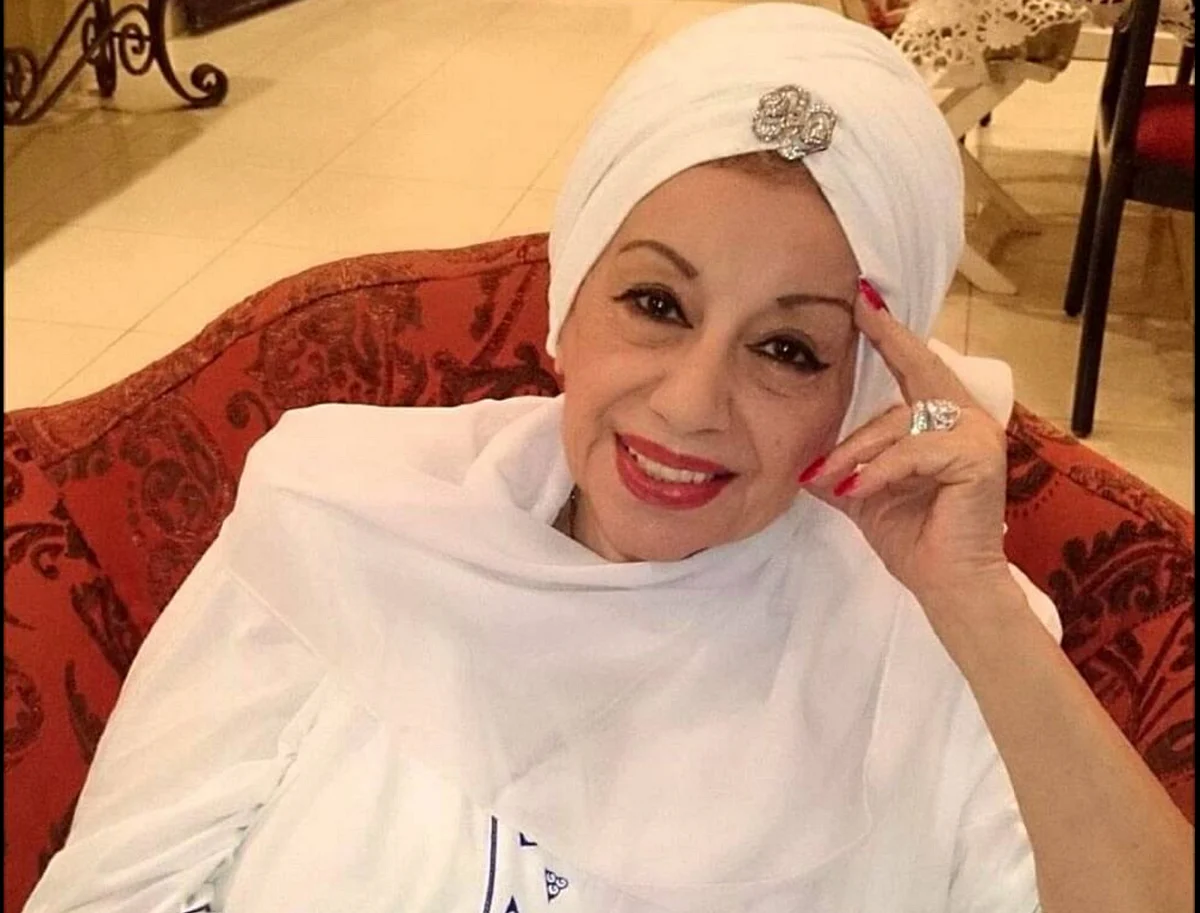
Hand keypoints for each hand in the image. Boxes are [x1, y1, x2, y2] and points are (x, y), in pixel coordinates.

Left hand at [800, 281, 1013, 622]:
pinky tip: (857, 490)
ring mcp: (978, 435)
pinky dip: (879, 471)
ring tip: (830, 477)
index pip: (914, 368)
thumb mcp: (863, 491)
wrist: (945, 584)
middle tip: (858, 309)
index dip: (890, 334)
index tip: (863, 300)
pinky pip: (913, 452)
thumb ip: (842, 463)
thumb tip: (801, 454)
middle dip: (887, 339)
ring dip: (856, 450)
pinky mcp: (979, 458)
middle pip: (914, 375)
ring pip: (899, 423)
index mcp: (943, 420)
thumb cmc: (911, 536)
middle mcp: (967, 418)